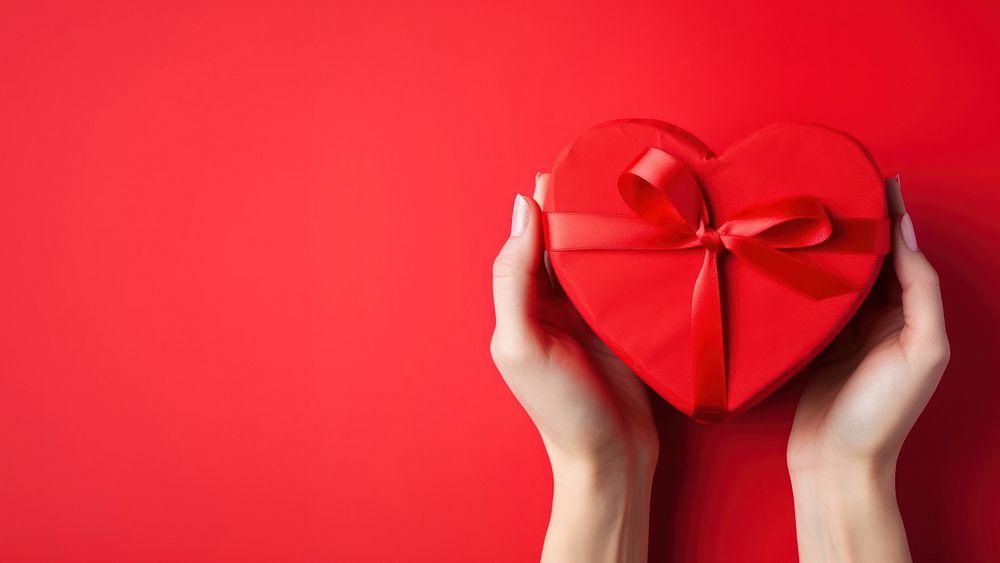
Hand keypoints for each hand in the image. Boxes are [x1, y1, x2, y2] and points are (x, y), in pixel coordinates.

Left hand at [490, 173, 657, 562]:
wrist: (612, 458)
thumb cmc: (561, 408)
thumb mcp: (522, 343)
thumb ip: (513, 278)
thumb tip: (520, 209)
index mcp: (523, 302)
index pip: (530, 238)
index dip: (545, 203)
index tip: (567, 165)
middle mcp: (556, 303)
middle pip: (566, 242)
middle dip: (580, 206)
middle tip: (605, 167)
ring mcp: (593, 313)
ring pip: (598, 256)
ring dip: (610, 227)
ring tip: (630, 189)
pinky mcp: (627, 323)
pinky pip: (627, 279)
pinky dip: (634, 256)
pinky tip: (652, 232)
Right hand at [787, 176, 949, 562]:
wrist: (835, 464)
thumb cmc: (881, 414)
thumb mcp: (920, 349)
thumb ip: (920, 292)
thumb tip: (906, 236)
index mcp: (912, 317)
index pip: (903, 254)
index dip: (893, 217)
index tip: (876, 179)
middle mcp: (881, 321)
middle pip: (870, 262)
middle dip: (858, 226)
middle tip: (836, 187)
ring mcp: (845, 334)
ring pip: (840, 279)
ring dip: (829, 249)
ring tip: (810, 214)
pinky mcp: (814, 347)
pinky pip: (812, 303)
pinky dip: (806, 279)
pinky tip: (790, 260)